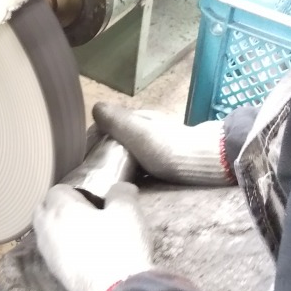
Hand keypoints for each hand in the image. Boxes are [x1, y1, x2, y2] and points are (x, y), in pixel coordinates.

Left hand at [33, 183, 153, 290]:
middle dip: (58, 209)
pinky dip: (63, 249)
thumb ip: (121, 193)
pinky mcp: (55, 274)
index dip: (75, 192)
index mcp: (60, 209)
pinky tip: (85, 255)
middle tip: (86, 215)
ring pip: (45, 233)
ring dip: (59, 230)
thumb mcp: (128, 212)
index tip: (94, 201)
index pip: (56, 190)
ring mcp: (48, 254)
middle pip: (43, 211)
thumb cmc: (119, 246)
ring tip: (86, 235)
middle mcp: (47, 229)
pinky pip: (53, 253)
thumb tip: (120, 188)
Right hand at [93, 103, 232, 186]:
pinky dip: (134, 170)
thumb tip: (95, 107)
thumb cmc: (167, 149)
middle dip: (106, 152)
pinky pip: (143, 163)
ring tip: (109, 180)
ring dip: (120, 162)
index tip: (83, 157)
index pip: (108, 124)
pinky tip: (130, 183)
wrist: (206, 164)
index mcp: (139, 118)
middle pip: (119, 138)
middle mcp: (149, 127)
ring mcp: (160, 142)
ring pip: (131, 151)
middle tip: (94, 173)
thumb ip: (116, 121)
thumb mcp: (136, 132)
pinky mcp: (170, 158)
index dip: (93, 138)